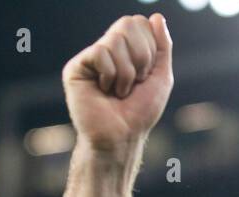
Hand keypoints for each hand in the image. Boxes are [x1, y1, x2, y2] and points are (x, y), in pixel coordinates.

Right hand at [63, 14, 173, 154]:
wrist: (121, 137)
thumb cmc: (139, 113)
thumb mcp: (161, 77)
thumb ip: (162, 46)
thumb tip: (157, 16)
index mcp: (126, 49)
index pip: (140, 23)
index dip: (149, 48)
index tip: (145, 75)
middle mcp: (107, 49)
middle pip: (128, 23)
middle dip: (140, 56)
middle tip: (134, 83)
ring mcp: (91, 58)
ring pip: (115, 40)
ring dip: (126, 72)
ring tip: (119, 92)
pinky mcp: (76, 68)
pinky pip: (100, 52)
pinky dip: (110, 75)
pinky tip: (104, 91)